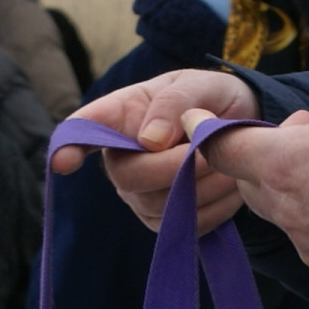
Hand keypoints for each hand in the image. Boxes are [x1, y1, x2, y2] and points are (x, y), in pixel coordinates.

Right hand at [53, 69, 256, 233]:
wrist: (244, 129)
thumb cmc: (214, 99)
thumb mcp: (202, 84)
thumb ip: (175, 102)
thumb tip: (149, 140)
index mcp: (121, 115)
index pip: (83, 129)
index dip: (69, 146)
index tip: (65, 162)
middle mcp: (121, 157)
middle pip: (127, 176)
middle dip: (172, 167)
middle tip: (209, 151)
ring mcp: (139, 193)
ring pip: (159, 204)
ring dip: (203, 184)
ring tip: (228, 160)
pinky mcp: (166, 220)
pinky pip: (186, 225)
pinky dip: (217, 206)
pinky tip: (230, 183)